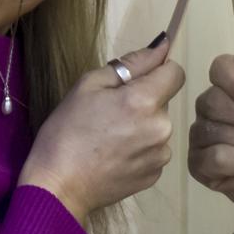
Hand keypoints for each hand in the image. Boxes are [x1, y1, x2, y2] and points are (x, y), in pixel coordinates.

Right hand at [19, 41, 184, 223]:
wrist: (57, 188)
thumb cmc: (66, 131)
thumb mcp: (89, 85)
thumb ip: (131, 64)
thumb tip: (162, 46)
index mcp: (145, 101)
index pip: (176, 72)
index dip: (157, 70)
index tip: (136, 80)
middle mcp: (162, 127)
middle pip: (163, 100)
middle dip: (143, 100)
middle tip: (109, 113)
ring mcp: (160, 154)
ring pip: (158, 126)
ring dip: (142, 125)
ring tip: (109, 137)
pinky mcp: (155, 175)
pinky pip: (153, 150)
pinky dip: (139, 149)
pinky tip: (114, 156)